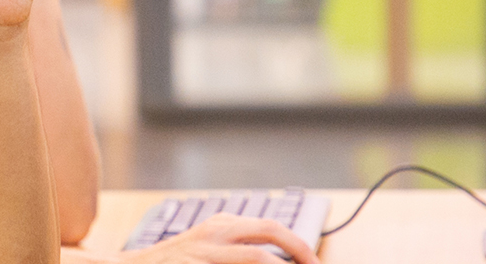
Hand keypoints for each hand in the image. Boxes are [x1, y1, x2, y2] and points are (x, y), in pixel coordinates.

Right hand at [118, 214, 321, 263]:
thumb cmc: (171, 262)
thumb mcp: (205, 248)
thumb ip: (236, 249)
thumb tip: (276, 259)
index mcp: (222, 225)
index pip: (271, 228)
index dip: (299, 245)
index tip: (313, 262)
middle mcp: (214, 233)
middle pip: (269, 233)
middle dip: (300, 250)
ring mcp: (202, 251)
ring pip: (255, 257)